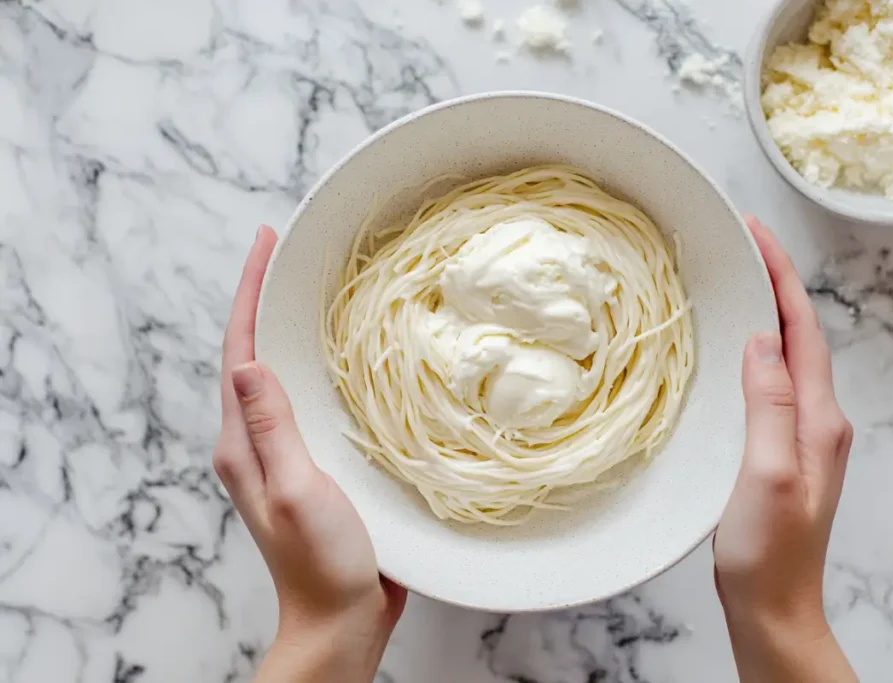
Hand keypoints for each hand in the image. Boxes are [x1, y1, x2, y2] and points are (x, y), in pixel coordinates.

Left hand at [215, 226, 405, 682]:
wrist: (341, 620)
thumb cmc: (323, 563)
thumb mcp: (298, 490)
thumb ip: (273, 429)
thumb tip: (248, 363)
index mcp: (243, 445)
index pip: (239, 354)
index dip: (248, 295)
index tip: (264, 245)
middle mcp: (256, 443)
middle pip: (252, 356)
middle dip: (263, 301)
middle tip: (285, 254)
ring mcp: (282, 455)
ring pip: (280, 377)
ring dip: (289, 330)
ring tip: (309, 289)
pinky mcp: (312, 466)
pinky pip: (306, 402)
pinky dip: (316, 367)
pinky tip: (340, 358)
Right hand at [714, 218, 855, 681]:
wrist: (772, 606)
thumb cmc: (770, 551)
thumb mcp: (768, 474)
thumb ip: (770, 404)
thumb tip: (763, 339)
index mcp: (818, 418)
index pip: (802, 329)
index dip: (781, 277)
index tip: (755, 233)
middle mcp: (816, 419)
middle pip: (799, 335)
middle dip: (774, 283)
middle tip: (740, 244)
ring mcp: (799, 435)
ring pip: (784, 357)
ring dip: (765, 313)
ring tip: (734, 281)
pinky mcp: (778, 449)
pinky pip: (769, 383)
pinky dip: (752, 351)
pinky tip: (728, 350)